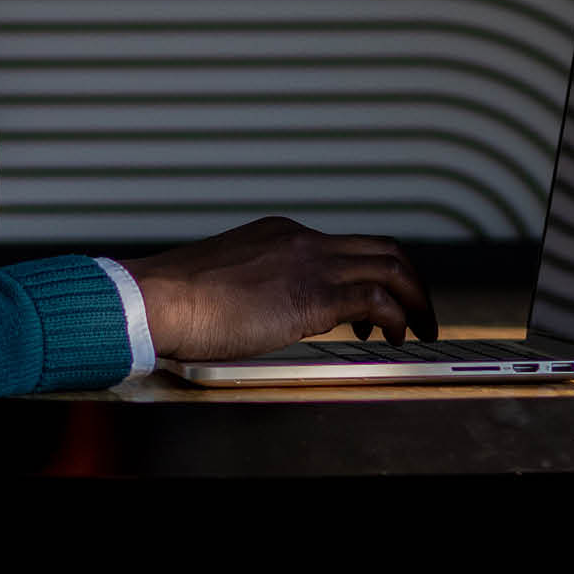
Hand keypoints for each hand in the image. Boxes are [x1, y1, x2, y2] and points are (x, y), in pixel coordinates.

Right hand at [123, 217, 437, 360]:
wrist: (156, 299)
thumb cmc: (176, 301)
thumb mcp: (227, 281)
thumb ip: (257, 287)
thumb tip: (267, 312)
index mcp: (281, 234)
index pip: (344, 246)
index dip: (371, 272)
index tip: (376, 303)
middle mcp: (302, 240)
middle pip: (382, 248)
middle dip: (410, 280)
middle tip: (418, 311)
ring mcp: (310, 264)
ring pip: (391, 266)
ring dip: (415, 299)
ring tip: (417, 328)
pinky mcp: (313, 295)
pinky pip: (377, 299)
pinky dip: (395, 318)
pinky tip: (391, 338)